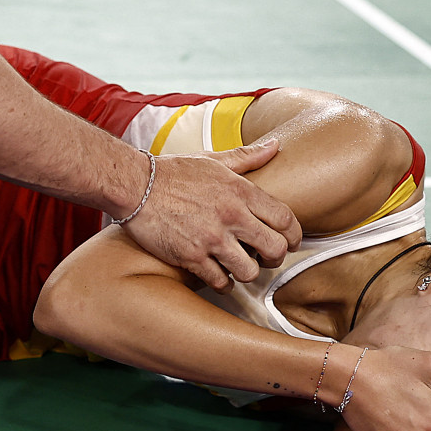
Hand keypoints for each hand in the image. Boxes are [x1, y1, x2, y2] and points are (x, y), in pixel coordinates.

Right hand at [119, 140, 301, 291]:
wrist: (135, 185)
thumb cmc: (173, 172)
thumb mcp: (213, 160)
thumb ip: (247, 157)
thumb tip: (275, 146)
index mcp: (240, 191)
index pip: (285, 219)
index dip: (294, 235)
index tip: (291, 241)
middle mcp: (231, 216)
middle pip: (275, 249)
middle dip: (275, 258)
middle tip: (267, 259)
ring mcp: (211, 238)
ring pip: (249, 271)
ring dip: (248, 273)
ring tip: (241, 269)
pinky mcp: (191, 256)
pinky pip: (220, 281)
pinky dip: (223, 283)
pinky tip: (220, 276)